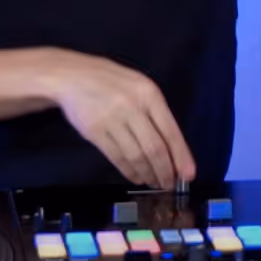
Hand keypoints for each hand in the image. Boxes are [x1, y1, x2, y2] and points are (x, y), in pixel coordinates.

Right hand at [45, 50, 196, 188]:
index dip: (181, 156)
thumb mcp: (139, 86)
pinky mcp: (94, 132)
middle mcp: (132, 106)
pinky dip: (128, 171)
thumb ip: (155, 111)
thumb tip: (173, 148)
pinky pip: (116, 157)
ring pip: (136, 155)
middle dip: (165, 171)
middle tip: (170, 184)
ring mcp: (112, 119)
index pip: (170, 131)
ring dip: (148, 173)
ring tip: (154, 182)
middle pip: (154, 148)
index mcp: (149, 94)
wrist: (72, 76)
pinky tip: (136, 176)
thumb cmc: (111, 81)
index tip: (188, 175)